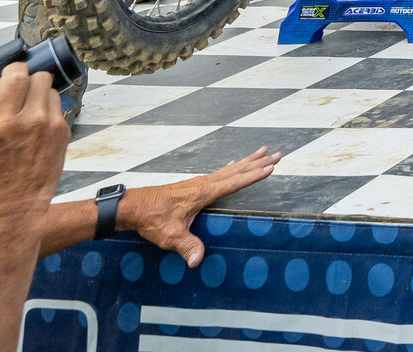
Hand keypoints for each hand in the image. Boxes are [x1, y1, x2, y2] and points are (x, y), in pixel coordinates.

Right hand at [0, 63, 67, 228]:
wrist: (13, 217)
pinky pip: (60, 112)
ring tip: (26, 108)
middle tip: (16, 92)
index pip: (17, 75)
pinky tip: (36, 125)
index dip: (12, 70)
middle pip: (40, 78)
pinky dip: (50, 113)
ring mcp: (52, 129)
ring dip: (41, 96)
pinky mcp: (64, 139)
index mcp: (3, 123)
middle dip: (28, 80)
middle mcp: (32, 121)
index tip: (6, 75)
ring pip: (53, 93)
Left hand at [114, 148, 280, 265]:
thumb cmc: (153, 219)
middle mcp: (203, 184)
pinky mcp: (193, 186)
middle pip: (237, 170)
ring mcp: (198, 183)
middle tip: (278, 154)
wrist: (134, 207)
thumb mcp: (170, 236)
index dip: (254, 176)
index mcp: (203, 192)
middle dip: (258, 163)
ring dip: (247, 162)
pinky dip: (231, 167)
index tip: (271, 167)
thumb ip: (187, 246)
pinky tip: (233, 165)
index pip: (234, 182)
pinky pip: (219, 173)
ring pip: (229, 169)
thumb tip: (198, 261)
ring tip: (262, 152)